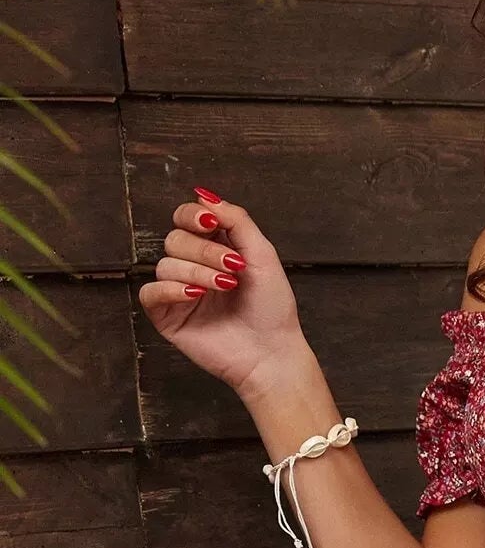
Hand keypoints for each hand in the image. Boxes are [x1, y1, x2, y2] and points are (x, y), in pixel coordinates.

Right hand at [137, 186, 309, 396]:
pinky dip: (170, 289)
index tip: (212, 225)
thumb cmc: (272, 308)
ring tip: (224, 287)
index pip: (185, 218)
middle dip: (204, 251)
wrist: (272, 352)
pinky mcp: (168, 317)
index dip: (192, 215)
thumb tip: (203, 195)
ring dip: (196, 272)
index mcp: (214, 249)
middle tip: (233, 269)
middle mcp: (193, 268)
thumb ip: (236, 220)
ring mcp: (179, 292)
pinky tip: (195, 295)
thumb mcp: (262, 254)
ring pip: (164, 264)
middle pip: (175, 239)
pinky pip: (150, 293)